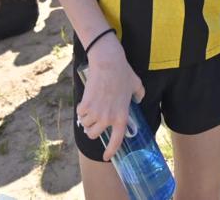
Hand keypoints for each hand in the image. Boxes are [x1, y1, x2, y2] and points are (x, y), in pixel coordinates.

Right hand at [76, 37, 143, 160]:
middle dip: (92, 130)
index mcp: (121, 116)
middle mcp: (108, 118)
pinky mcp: (85, 105)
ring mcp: (96, 113)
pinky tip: (85, 103)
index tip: (106, 156)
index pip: (116, 140)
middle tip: (94, 123)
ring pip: (86, 125)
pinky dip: (81, 110)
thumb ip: (139, 94)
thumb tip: (138, 99)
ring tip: (90, 110)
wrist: (108, 63)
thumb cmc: (123, 72)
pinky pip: (80, 114)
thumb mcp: (136, 84)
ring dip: (87, 120)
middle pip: (93, 135)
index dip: (111, 150)